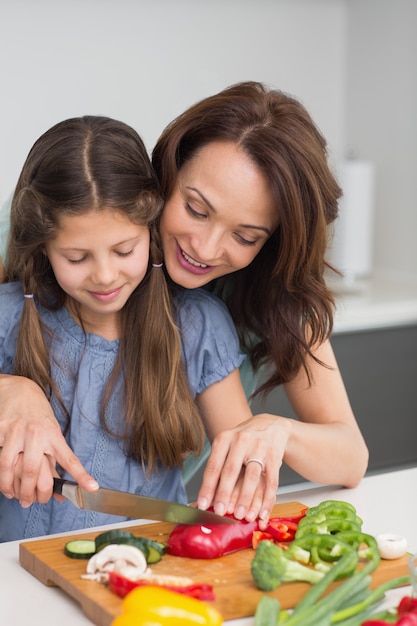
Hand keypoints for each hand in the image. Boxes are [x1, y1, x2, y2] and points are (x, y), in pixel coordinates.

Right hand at [0, 375, 97, 505]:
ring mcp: (16, 431)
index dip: (81, 475)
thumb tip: (62, 491)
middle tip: (29, 502)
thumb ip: (53, 461)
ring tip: (13, 495)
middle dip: (30, 491)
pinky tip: (3, 482)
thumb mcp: (51, 432)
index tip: (92, 488)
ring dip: (9, 486)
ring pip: (8, 466)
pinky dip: (0, 475)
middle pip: (32, 469)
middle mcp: (36, 432)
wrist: (19, 389)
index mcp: (53, 434)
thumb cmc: (38, 415)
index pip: (68, 458)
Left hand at [197, 414, 288, 529]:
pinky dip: (267, 500)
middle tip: (220, 512)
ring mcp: (259, 448)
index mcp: (225, 438)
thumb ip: (218, 468)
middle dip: (224, 494)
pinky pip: (271, 481)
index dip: (207, 487)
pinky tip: (262, 513)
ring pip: (252, 477)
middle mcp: (241, 441)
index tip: (203, 505)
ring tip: (241, 516)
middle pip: (231, 470)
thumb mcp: (227, 445)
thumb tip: (205, 498)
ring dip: (245, 498)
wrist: (270, 425)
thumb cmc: (243, 441)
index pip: (213, 466)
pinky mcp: (274, 456)